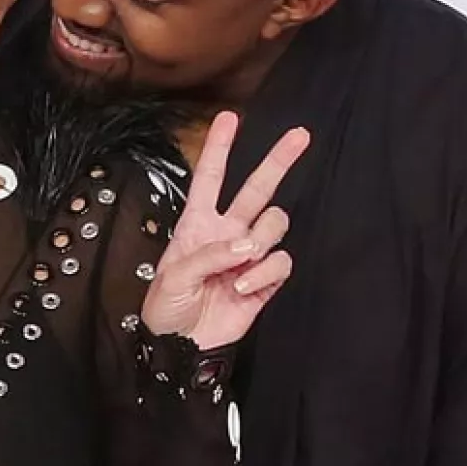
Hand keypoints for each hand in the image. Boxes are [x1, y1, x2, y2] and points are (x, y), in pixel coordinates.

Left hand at [142, 115, 308, 351]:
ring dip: (263, 238)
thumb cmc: (166, 309)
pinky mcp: (264, 281)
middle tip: (300, 135)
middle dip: (278, 161)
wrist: (180, 347)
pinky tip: (244, 288)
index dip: (219, 148)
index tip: (230, 117)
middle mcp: (227, 233)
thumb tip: (246, 245)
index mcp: (198, 224)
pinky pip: (280, 262)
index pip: (210, 179)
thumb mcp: (173, 277)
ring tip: (242, 263)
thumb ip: (208, 255)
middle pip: (257, 188)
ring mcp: (248, 256)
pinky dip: (265, 273)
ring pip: (275, 224)